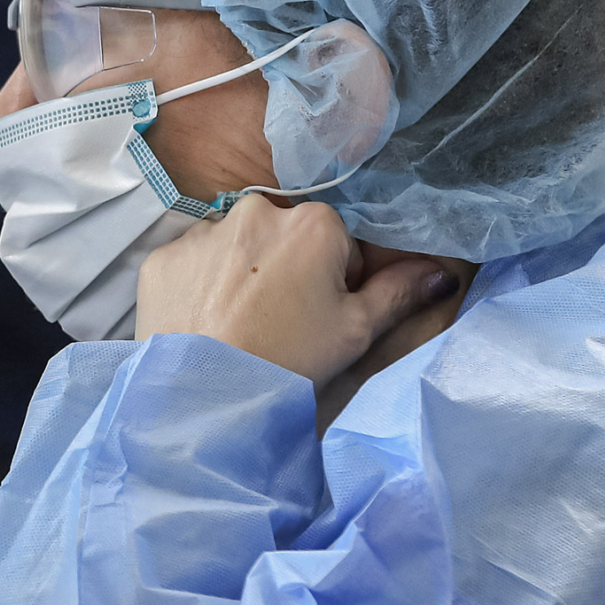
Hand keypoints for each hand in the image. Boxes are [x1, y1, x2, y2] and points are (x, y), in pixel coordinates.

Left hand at [136, 198, 455, 389]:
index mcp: (314, 222)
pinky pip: (192, 263)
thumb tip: (441, 272)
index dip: (336, 281)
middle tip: (279, 324)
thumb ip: (399, 293)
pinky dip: (200, 287)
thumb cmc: (289, 361)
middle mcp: (256, 210)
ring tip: (238, 327)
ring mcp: (203, 231)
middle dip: (287, 271)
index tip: (321, 316)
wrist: (203, 394)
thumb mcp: (354, 332)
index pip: (339, 243)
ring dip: (242, 276)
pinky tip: (204, 323)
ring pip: (236, 248)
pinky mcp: (163, 256)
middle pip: (285, 239)